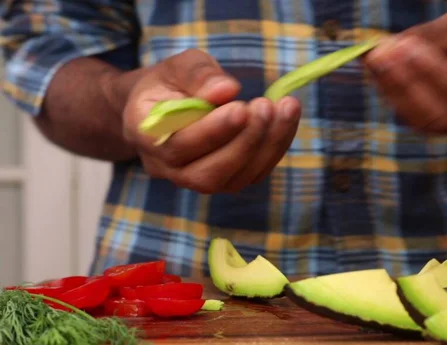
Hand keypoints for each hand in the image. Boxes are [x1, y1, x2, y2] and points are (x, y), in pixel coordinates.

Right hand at [122, 49, 301, 193]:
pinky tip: (286, 118)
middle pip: (206, 173)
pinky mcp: (224, 181)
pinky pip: (251, 175)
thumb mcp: (178, 65)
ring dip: (266, 146)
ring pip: (232, 179)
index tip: (241, 107)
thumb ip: (198, 75)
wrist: (164, 107)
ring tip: (285, 109)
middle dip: (244, 141)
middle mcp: (166, 167)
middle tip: (266, 106)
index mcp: (145, 132)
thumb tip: (227, 90)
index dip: (211, 131)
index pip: (177, 145)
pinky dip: (275, 148)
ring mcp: (195, 179)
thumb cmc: (171, 83)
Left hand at [364, 6, 446, 137]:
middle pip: (443, 114)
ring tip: (376, 62)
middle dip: (405, 84)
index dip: (431, 72)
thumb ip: (430, 37)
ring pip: (427, 122)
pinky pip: (421, 122)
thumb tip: (389, 47)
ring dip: (395, 92)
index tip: (403, 46)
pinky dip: (398, 100)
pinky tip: (383, 76)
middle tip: (379, 55)